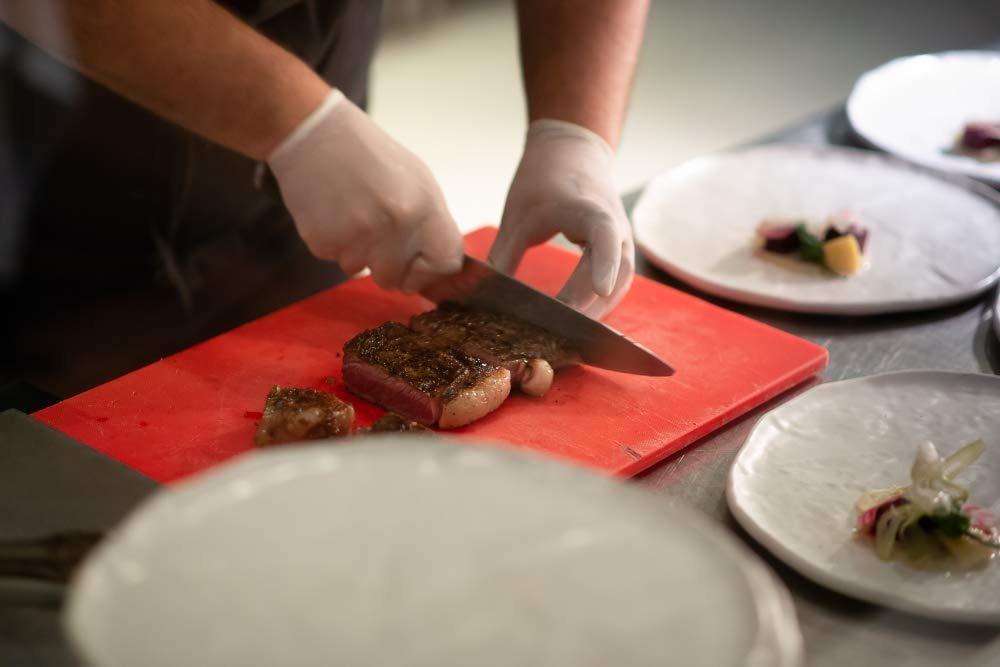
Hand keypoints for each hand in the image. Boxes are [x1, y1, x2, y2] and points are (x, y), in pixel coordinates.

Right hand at [267, 90, 463, 291]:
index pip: (445, 264)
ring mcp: (357, 236)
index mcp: (424, 208)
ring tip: (352, 213)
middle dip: (389, 265)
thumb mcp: (417, 180)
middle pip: (398, 280)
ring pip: (362, 271)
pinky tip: (333, 212)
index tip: (419, 265)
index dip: (431, 270)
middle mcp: (394, 226)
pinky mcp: (323, 241)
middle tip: (376, 233)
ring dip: (358, 252)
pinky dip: (334, 242)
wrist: (315, 133)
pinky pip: (334, 259)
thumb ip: (430, 224)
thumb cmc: (369, 155)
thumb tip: (436, 264)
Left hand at [488, 120, 633, 318]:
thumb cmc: (542, 178)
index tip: (598, 290)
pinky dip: (599, 304)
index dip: (604, 264)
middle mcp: (615, 227)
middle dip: (589, 307)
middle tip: (560, 337)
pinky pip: (615, 283)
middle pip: (613, 274)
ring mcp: (622, 241)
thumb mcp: (516, 217)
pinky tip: (577, 322)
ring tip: (568, 339)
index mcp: (588, 210)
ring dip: (596, 311)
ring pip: (618, 285)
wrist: (572, 150)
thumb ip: (504, 258)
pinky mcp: (619, 251)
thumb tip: (484, 301)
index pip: (605, 237)